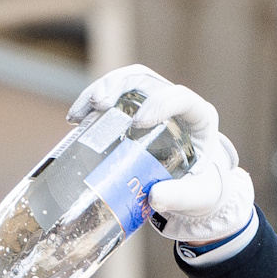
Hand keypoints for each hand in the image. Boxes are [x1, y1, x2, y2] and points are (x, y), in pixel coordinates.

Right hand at [69, 63, 254, 244]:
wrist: (193, 187)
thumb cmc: (201, 189)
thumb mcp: (197, 196)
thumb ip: (181, 197)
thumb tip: (155, 198)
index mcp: (200, 117)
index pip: (181, 97)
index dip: (160, 103)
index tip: (138, 124)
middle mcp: (176, 102)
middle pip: (146, 79)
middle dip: (118, 85)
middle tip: (98, 105)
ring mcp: (154, 101)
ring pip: (126, 80)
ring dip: (100, 89)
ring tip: (79, 114)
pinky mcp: (135, 108)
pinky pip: (112, 95)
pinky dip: (92, 103)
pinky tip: (76, 119)